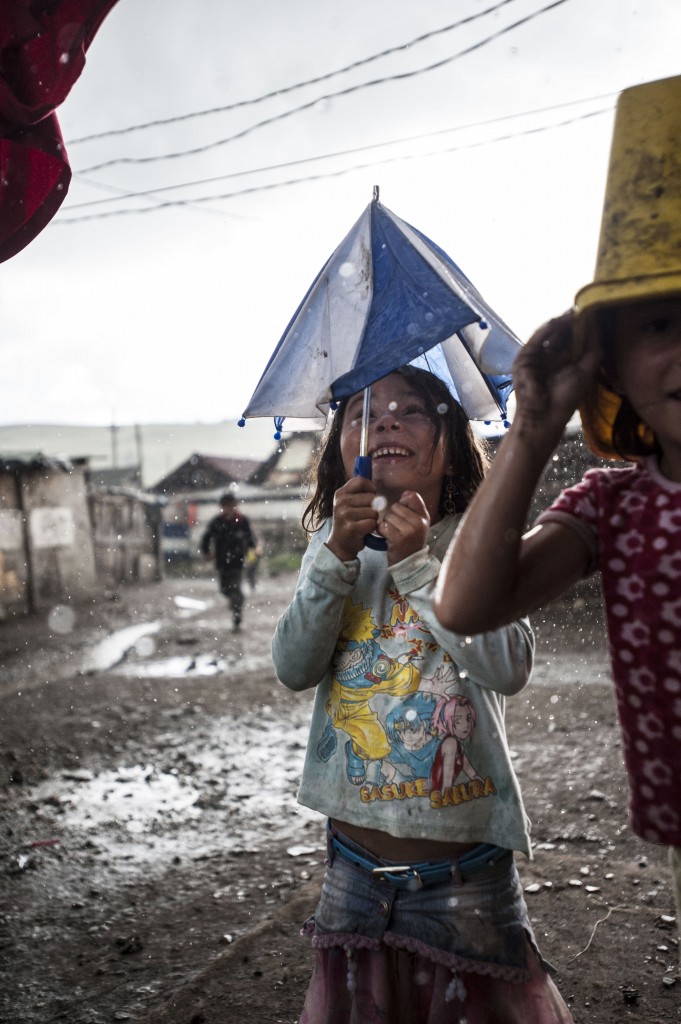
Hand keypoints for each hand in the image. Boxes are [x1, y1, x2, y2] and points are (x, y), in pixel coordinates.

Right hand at [326, 476, 378, 561]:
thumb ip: (359, 493)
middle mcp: (340, 502)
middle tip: (365, 515)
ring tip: (364, 523)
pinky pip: (372, 523)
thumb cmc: (348, 521)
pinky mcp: (351, 528)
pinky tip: (364, 530)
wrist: (340, 544)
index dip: (371, 487)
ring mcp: (344, 515)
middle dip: (373, 507)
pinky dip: (372, 528)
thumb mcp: (348, 503)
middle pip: (371, 497)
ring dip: (373, 519)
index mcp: (340, 494)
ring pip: (373, 511)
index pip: (360, 481)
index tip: (371, 496)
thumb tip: (375, 485)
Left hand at [379, 490, 429, 565]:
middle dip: (392, 515)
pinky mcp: (398, 538)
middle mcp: (419, 522)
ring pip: (388, 516)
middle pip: (396, 506)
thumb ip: (413, 509)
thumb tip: (405, 493)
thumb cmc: (411, 542)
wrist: (410, 564)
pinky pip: (383, 526)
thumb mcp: (418, 525)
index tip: (401, 512)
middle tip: (395, 527)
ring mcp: (409, 530)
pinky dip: (381, 531)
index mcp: (424, 516)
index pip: (412, 496)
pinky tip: (386, 537)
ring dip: (386, 524)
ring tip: (391, 532)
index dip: (403, 501)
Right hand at [512, 310, 600, 441]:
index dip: (582, 328)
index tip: (592, 314)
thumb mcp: (586, 370)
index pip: (573, 340)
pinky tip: (559, 320)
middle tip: (582, 310)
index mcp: (564, 362)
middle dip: (572, 323)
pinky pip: (536, 339)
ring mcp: (536, 357)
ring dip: (561, 323)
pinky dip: (547, 328)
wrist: (544, 415)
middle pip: (561, 334)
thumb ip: (593, 348)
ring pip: (549, 334)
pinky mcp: (524, 357)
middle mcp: (550, 358)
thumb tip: (597, 325)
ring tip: (573, 313)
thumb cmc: (566, 397)